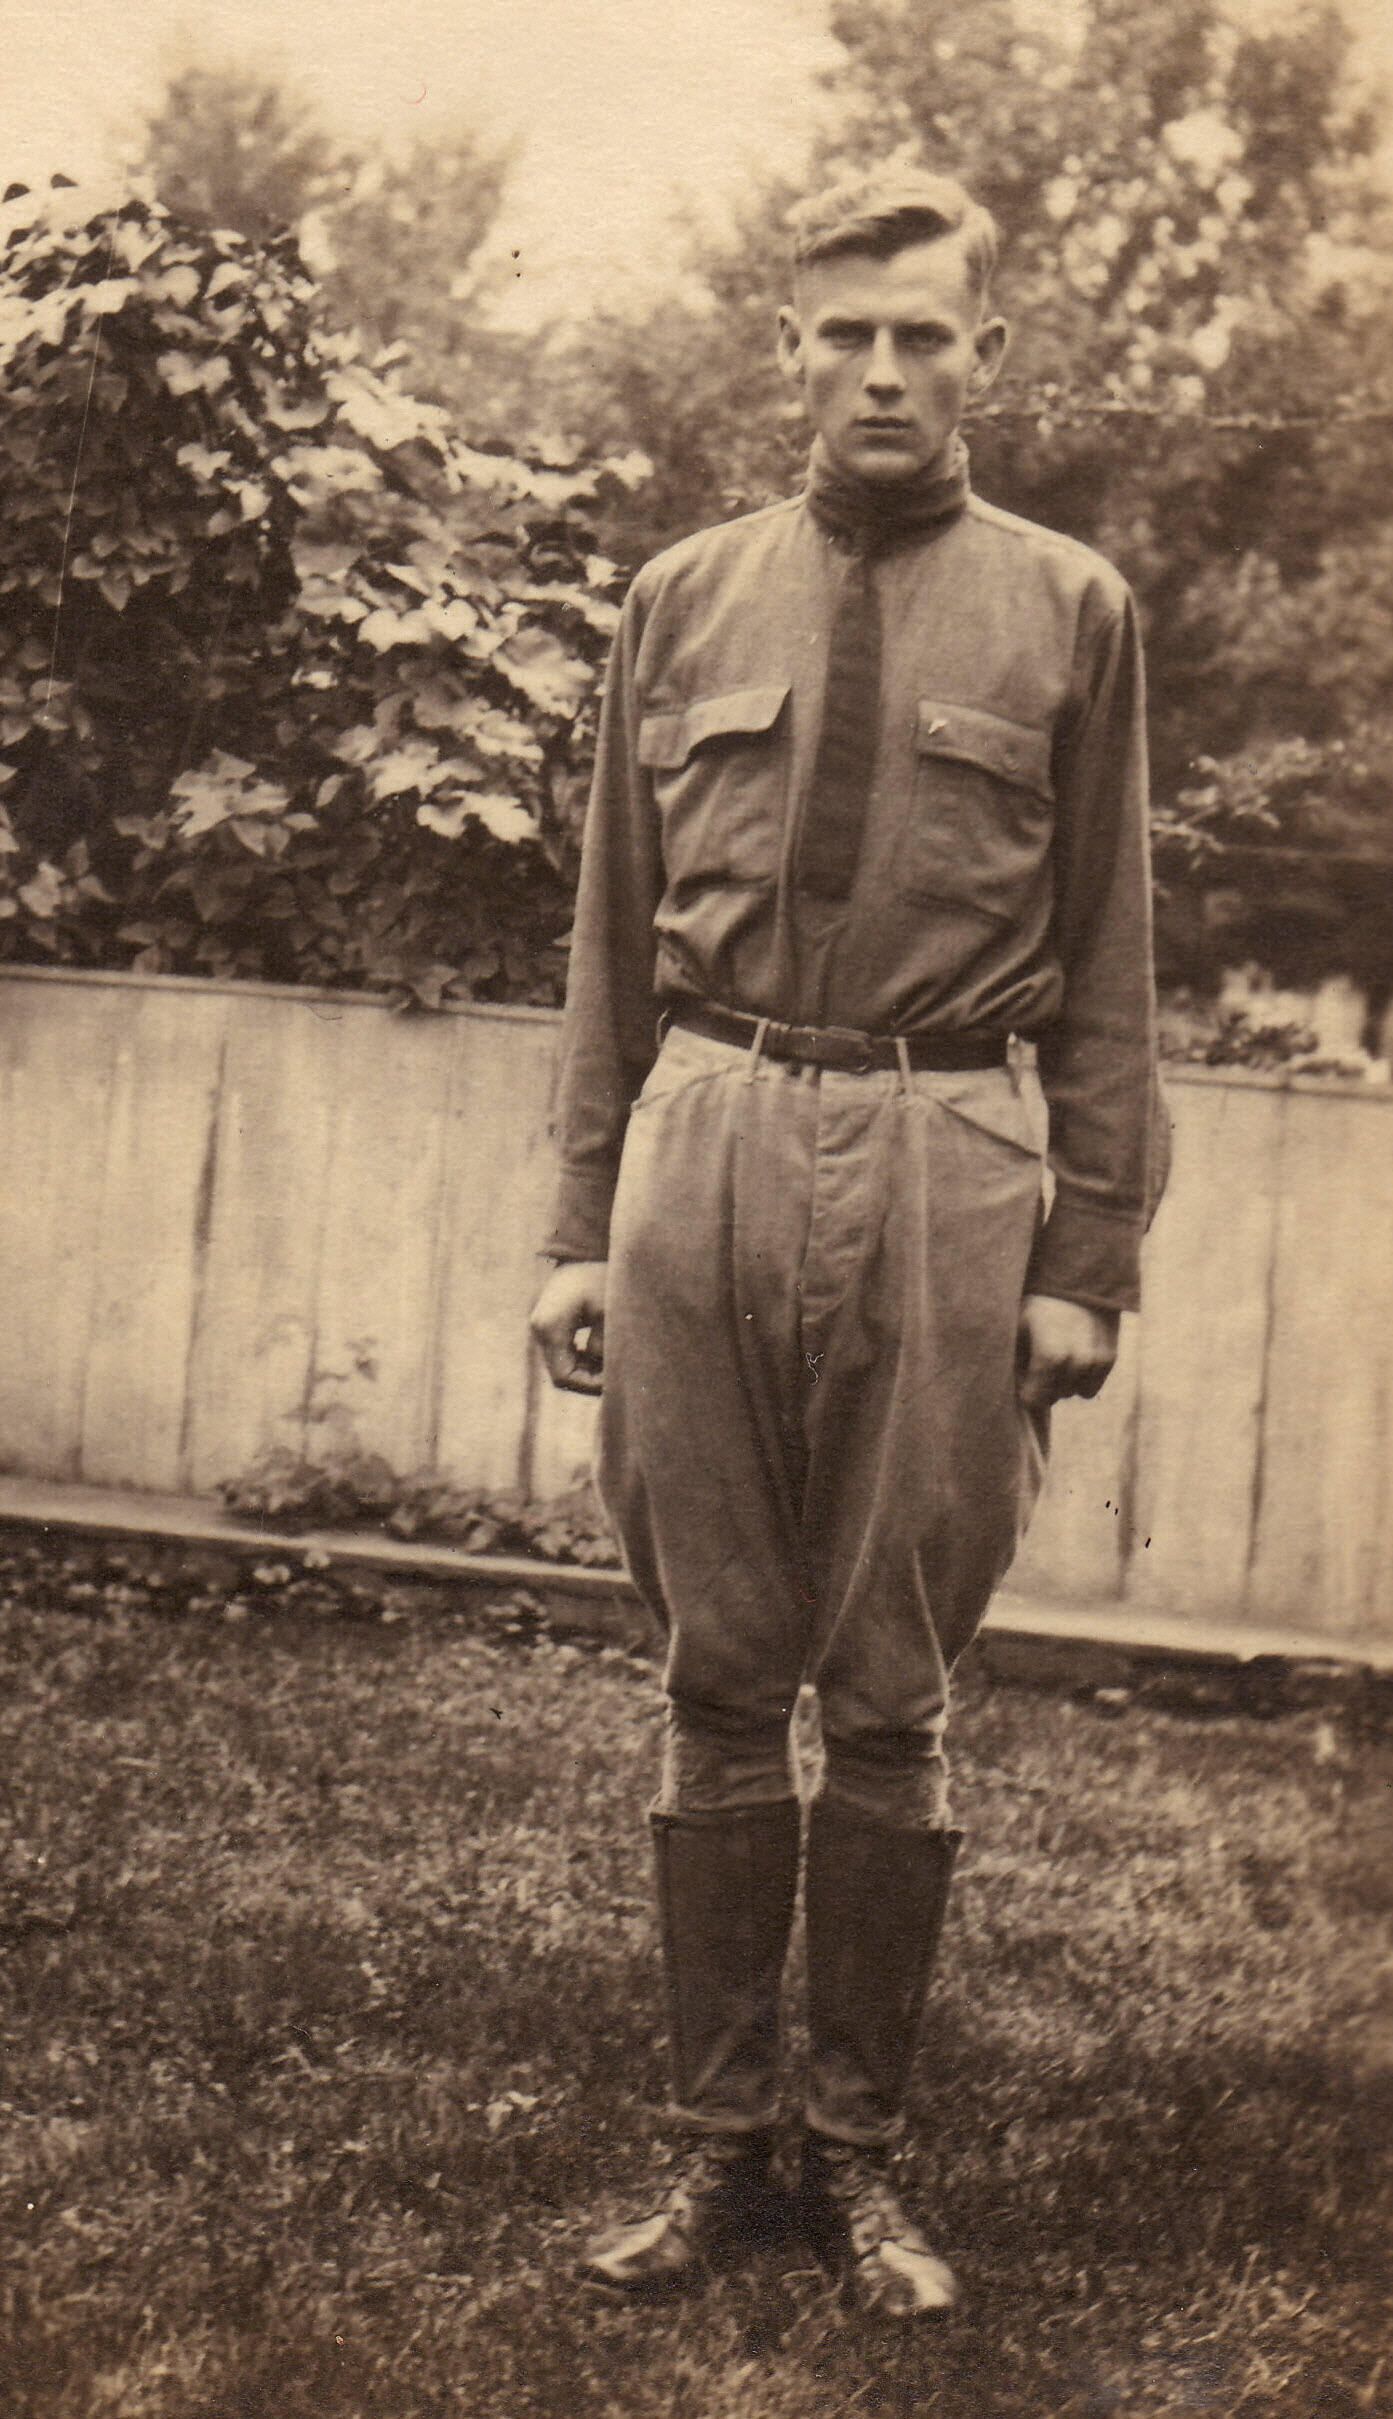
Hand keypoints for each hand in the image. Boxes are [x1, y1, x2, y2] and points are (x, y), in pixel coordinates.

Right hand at [529, 1261, 608, 1395]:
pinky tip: (603, 1353)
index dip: (590, 1385)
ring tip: (614, 1363)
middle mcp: (539, 1328)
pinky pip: (563, 1352)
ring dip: (587, 1370)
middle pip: (561, 1374)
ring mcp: (542, 1326)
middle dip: (590, 1380)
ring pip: (562, 1365)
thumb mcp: (608, 1313)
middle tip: (618, 1377)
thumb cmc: (602, 1276)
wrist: (588, 1248)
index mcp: (550, 1327)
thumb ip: (604, 1346)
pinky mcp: (549, 1323)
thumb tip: (607, 1376)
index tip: (616, 1382)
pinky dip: (582, 1358)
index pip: (564, 1376)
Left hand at [1016, 1293, 1118, 1413]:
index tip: (1023, 1372)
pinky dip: (1084, 1375)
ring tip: (1060, 1353)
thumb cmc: (1038, 1299)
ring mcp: (1098, 1361)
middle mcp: (1079, 1362)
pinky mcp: (1111, 1356)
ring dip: (1067, 1381)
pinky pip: (1093, 1384)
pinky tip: (1076, 1352)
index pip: (1035, 1400)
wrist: (1078, 1272)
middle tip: (1040, 1356)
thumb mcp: (1017, 1327)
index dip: (1026, 1388)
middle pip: (1055, 1396)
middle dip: (1046, 1383)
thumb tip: (1015, 1392)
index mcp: (1051, 1356)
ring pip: (1077, 1392)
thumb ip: (1016, 1362)